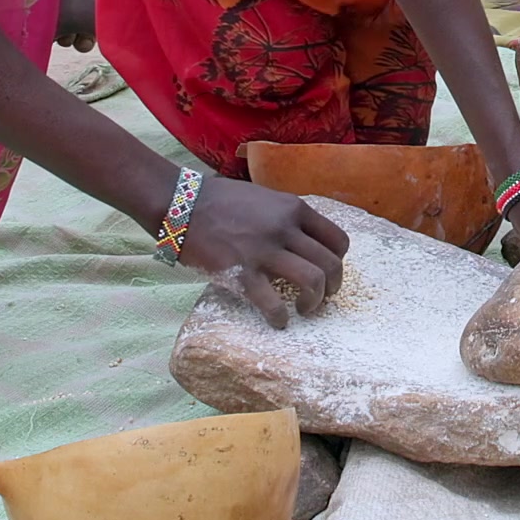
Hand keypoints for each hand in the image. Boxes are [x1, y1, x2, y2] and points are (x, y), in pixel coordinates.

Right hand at [178, 174, 349, 326]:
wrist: (181, 203)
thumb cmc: (220, 202)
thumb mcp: (264, 199)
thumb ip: (287, 217)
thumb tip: (304, 241)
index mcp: (294, 209)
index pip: (338, 240)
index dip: (338, 262)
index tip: (326, 272)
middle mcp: (285, 228)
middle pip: (331, 264)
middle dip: (332, 288)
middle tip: (321, 298)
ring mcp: (264, 250)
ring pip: (313, 281)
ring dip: (314, 302)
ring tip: (303, 309)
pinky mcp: (241, 272)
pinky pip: (272, 303)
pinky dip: (280, 317)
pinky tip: (277, 321)